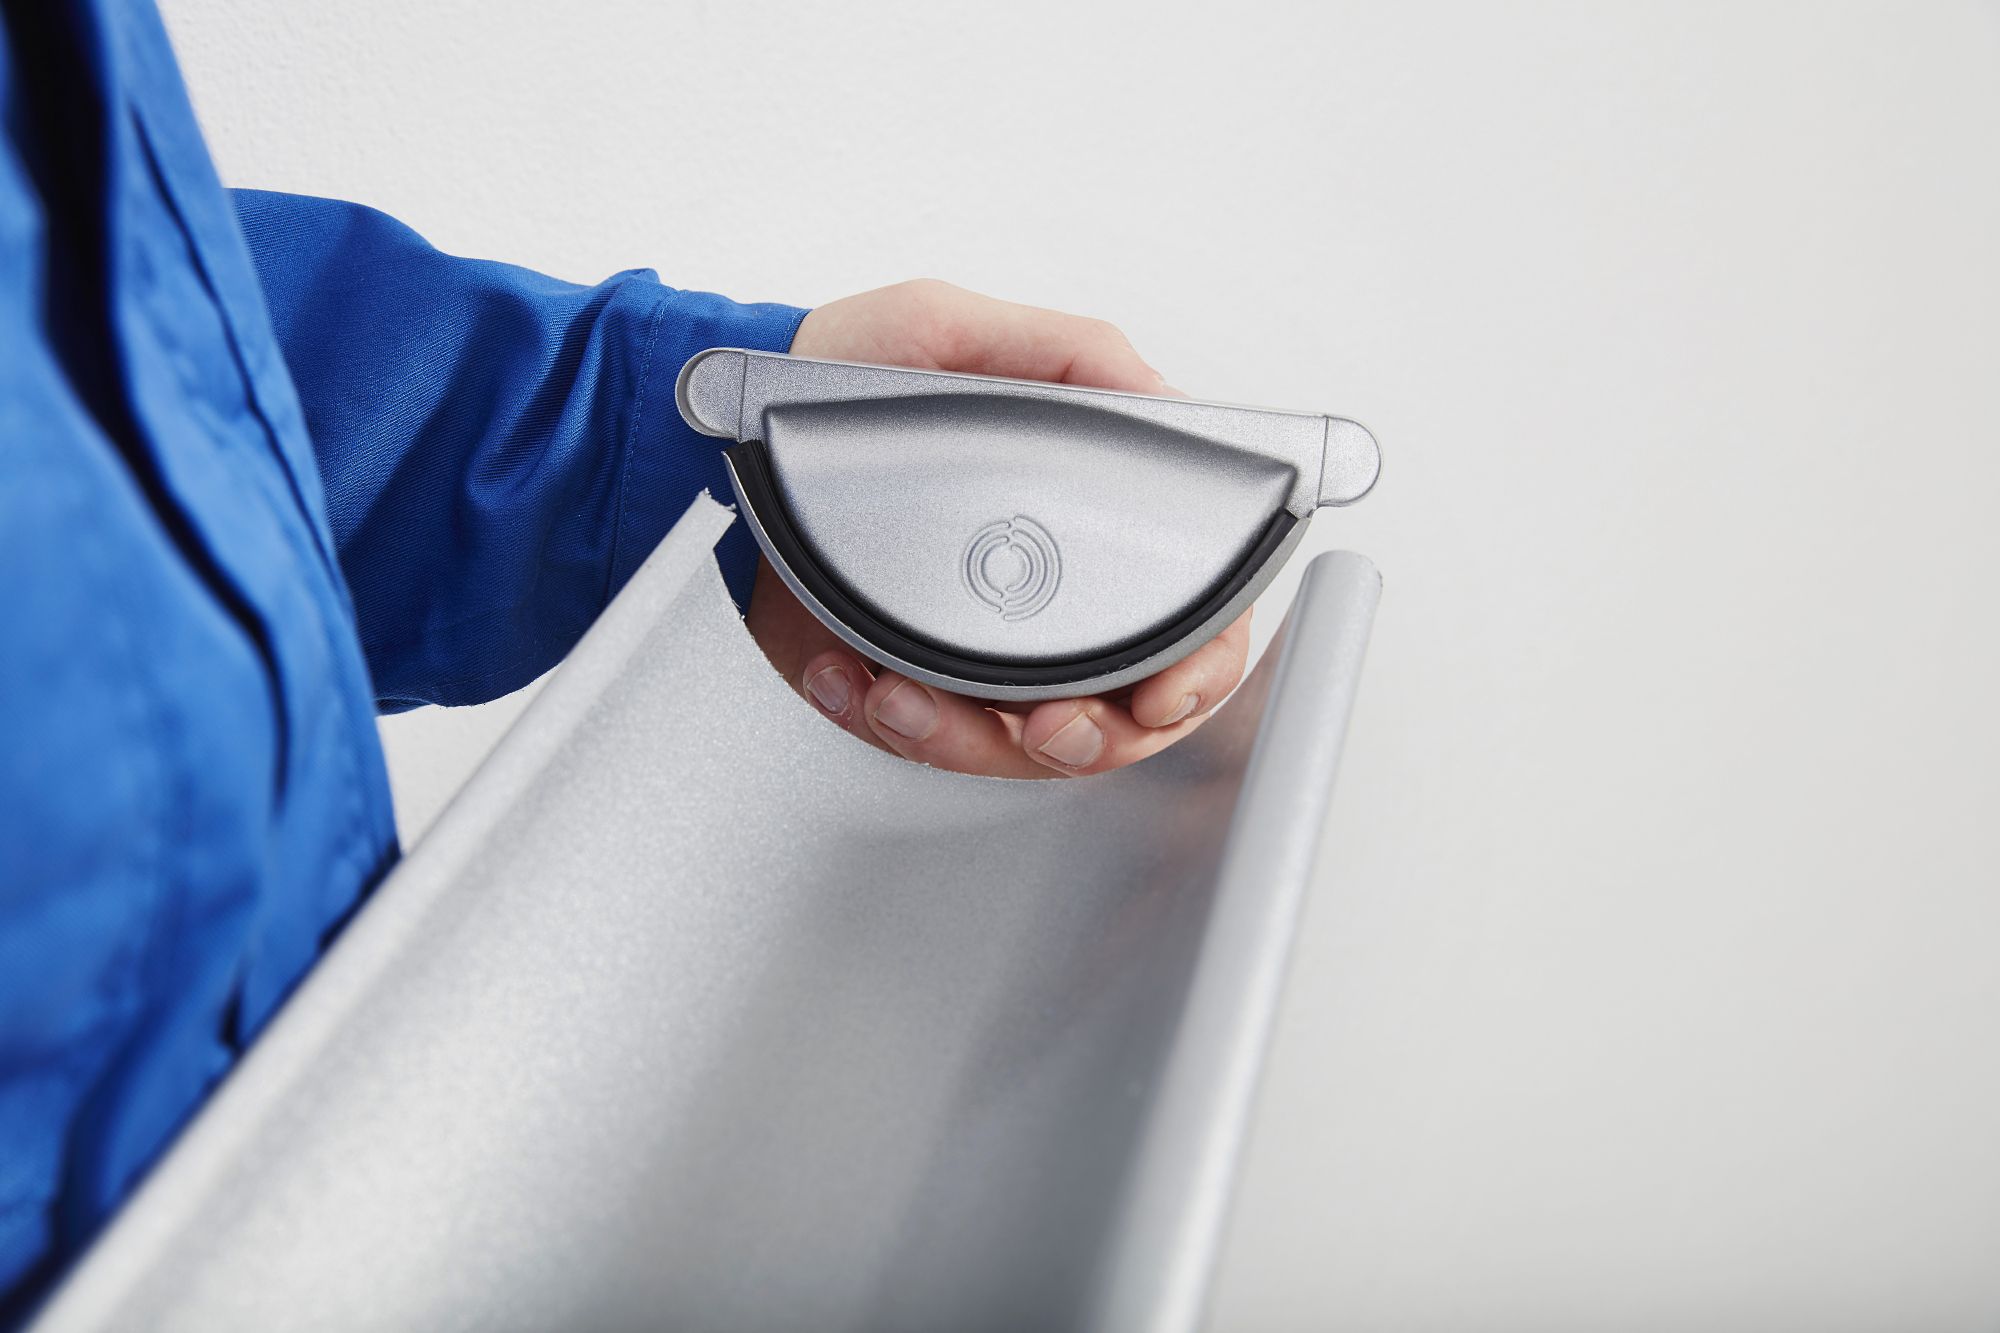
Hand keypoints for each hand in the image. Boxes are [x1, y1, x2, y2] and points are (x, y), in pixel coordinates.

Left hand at [748, 280, 1250, 777]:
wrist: (727, 423)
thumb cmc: (835, 368)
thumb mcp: (948, 330)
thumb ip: (1066, 351)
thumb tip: (1161, 397)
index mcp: (1078, 519)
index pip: (1183, 618)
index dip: (1194, 670)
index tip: (1163, 692)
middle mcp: (1038, 594)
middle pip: (1112, 710)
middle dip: (1086, 736)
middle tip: (1049, 722)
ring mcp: (970, 647)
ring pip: (1011, 744)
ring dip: (964, 738)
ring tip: (906, 696)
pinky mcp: (897, 677)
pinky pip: (915, 738)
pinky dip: (883, 722)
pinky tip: (851, 682)